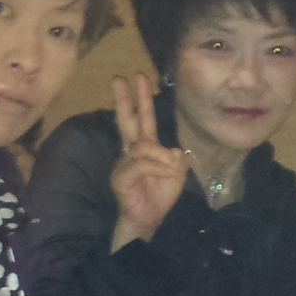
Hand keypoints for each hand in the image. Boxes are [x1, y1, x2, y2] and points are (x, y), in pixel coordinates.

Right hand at [110, 74, 187, 245]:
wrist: (149, 218)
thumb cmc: (160, 194)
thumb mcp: (176, 174)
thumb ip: (176, 160)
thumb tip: (173, 151)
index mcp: (145, 147)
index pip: (142, 118)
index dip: (141, 99)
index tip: (138, 78)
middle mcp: (131, 151)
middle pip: (127, 120)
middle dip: (125, 99)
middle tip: (119, 77)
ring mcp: (123, 162)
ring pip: (144, 146)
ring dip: (162, 157)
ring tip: (170, 169)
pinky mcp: (120, 176)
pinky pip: (142, 163)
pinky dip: (157, 168)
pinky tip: (163, 175)